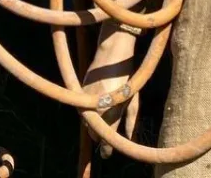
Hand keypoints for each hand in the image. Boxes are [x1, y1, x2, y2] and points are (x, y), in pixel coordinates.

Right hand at [82, 27, 138, 153]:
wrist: (111, 55)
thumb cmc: (126, 78)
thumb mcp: (132, 101)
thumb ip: (129, 121)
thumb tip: (128, 137)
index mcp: (109, 114)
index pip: (105, 140)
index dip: (106, 148)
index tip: (107, 154)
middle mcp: (94, 110)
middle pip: (93, 132)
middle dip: (100, 134)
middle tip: (107, 133)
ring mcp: (84, 100)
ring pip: (86, 121)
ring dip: (93, 122)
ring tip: (103, 114)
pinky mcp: (79, 92)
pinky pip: (82, 108)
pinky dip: (88, 110)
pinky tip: (97, 103)